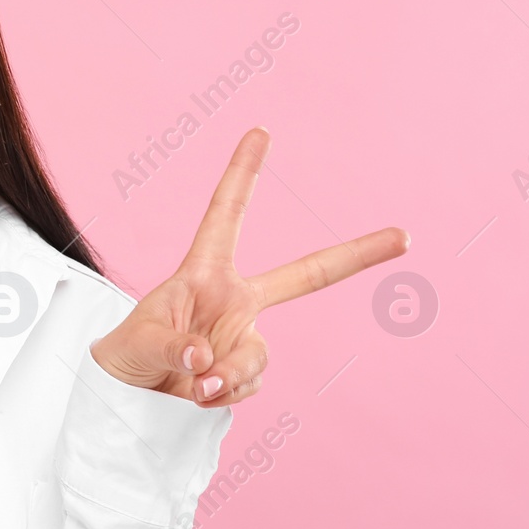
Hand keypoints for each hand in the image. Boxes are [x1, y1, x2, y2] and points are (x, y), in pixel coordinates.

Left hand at [89, 126, 408, 406]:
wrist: (129, 397)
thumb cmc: (125, 354)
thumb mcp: (136, 343)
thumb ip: (171, 346)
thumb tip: (204, 358)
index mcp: (203, 273)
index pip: (226, 215)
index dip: (243, 174)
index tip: (261, 131)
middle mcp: (234, 300)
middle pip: (305, 275)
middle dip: (355, 256)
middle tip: (404, 236)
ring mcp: (243, 336)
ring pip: (259, 355)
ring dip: (228, 374)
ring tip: (194, 383)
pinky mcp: (244, 372)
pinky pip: (248, 384)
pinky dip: (224, 393)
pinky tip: (196, 395)